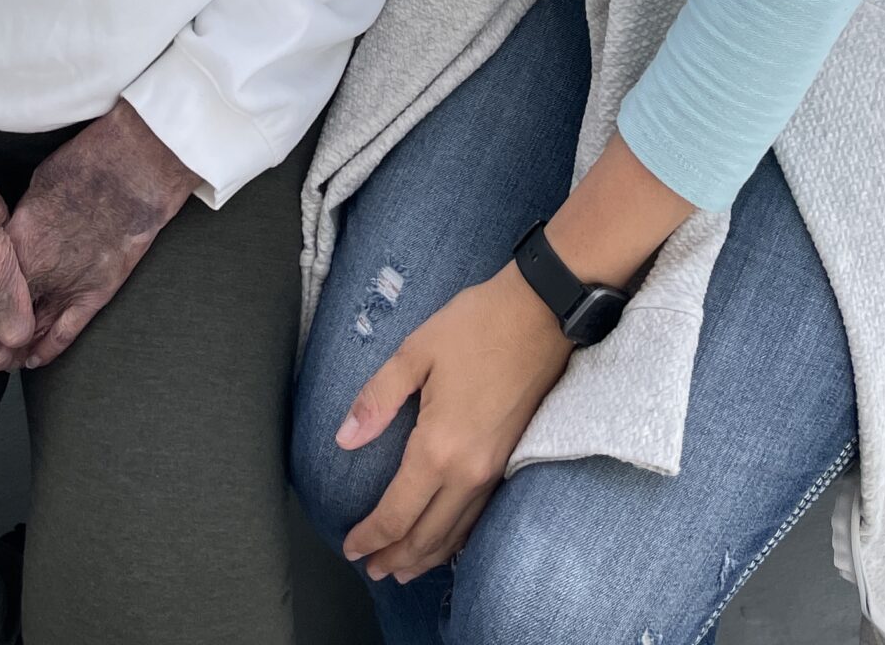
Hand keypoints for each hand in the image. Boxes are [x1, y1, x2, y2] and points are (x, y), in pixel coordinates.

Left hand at [5, 99, 196, 366]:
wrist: (135, 166)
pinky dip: (48, 350)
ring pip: (31, 328)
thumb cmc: (86, 164)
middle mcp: (38, 269)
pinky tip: (33, 361)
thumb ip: (20, 223)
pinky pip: (67, 332)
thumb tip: (10, 240)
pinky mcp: (98, 291)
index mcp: (17, 241)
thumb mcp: (37, 186)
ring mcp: (69, 283)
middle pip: (0, 311)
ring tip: (0, 357)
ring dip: (14, 346)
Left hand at [336, 265, 572, 582]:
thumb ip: (377, 399)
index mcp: (438, 448)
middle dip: (394, 557)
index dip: (370, 535)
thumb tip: (343, 440)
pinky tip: (447, 542)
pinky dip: (456, 540)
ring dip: (425, 556)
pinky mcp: (509, 462)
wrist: (541, 314)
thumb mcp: (416, 352)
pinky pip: (478, 518)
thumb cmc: (475, 326)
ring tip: (401, 569)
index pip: (397, 512)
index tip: (348, 548)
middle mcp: (467, 472)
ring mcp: (493, 472)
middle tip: (369, 570)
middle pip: (426, 535)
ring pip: (455, 534)